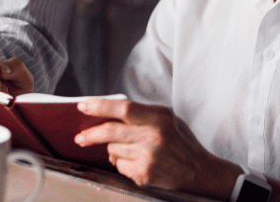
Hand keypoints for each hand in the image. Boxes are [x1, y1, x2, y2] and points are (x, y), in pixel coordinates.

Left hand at [74, 99, 238, 195]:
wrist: (199, 171)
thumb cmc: (180, 141)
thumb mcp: (166, 118)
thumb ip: (140, 114)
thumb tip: (106, 112)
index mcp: (158, 118)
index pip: (123, 108)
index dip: (100, 106)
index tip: (82, 106)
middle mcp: (153, 137)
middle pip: (110, 132)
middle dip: (90, 134)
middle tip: (80, 137)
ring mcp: (148, 157)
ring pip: (112, 150)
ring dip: (113, 150)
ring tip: (130, 150)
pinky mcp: (144, 174)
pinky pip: (119, 166)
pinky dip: (122, 163)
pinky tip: (138, 161)